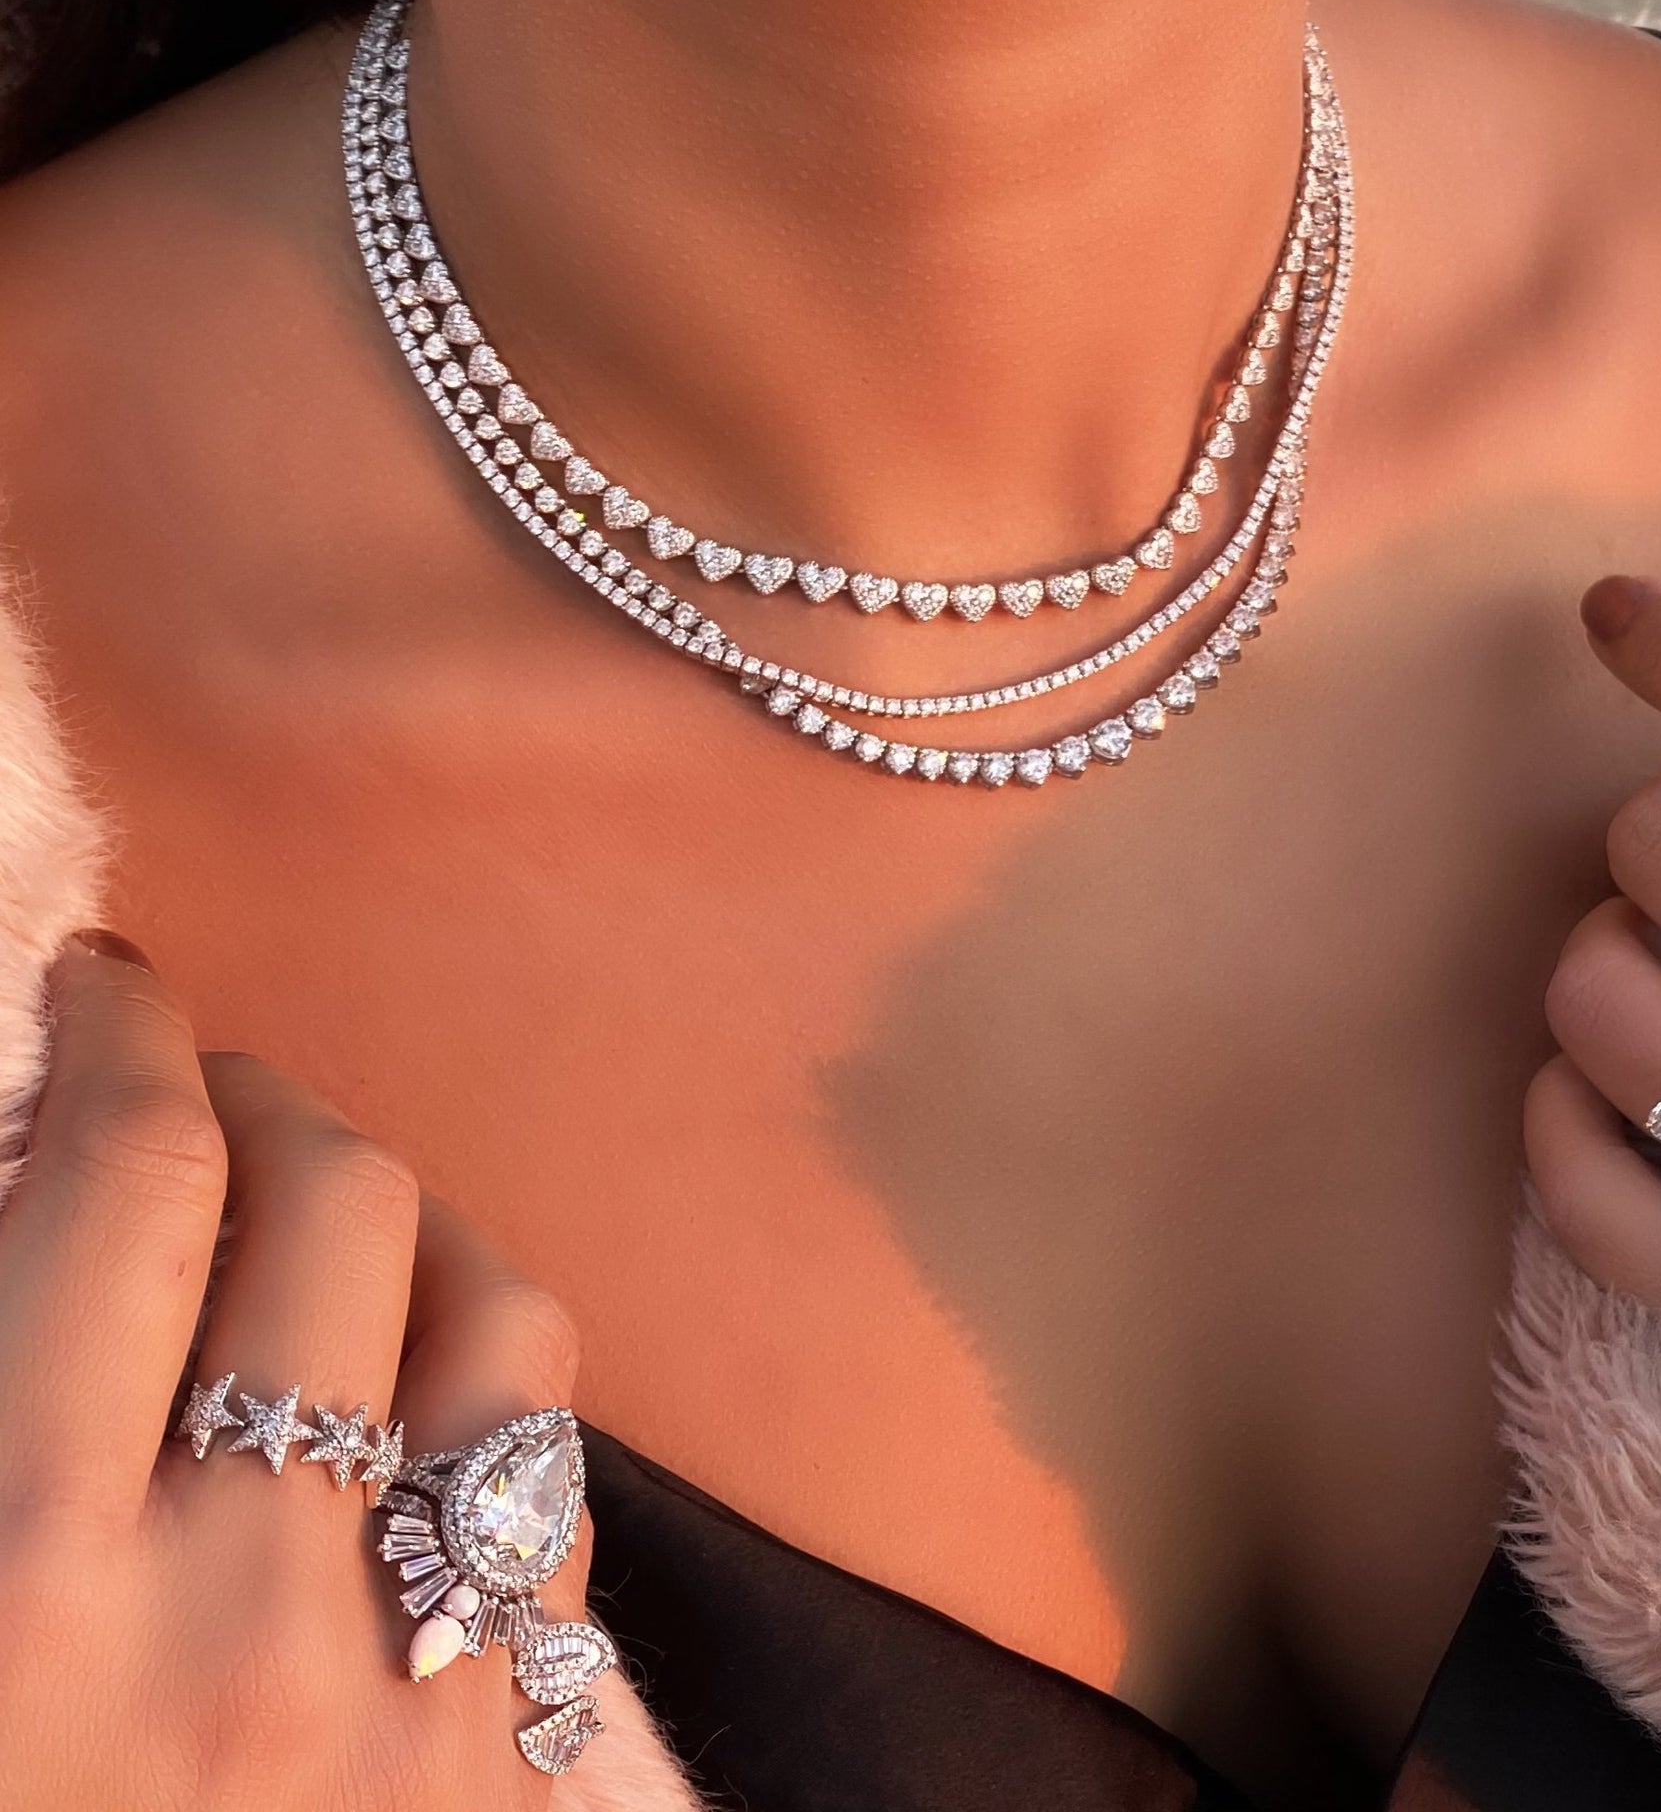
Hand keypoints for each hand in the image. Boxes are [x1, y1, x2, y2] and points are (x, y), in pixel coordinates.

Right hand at [0, 935, 588, 1809]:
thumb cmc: (2, 1806)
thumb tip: (33, 1213)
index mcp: (14, 1578)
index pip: (117, 1185)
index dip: (113, 1034)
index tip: (104, 984)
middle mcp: (242, 1610)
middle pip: (323, 1204)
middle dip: (257, 1100)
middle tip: (197, 1091)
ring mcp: (414, 1684)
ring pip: (491, 1315)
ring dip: (408, 1228)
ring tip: (326, 1217)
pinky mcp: (514, 1761)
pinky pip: (553, 1485)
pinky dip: (487, 1395)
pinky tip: (419, 1395)